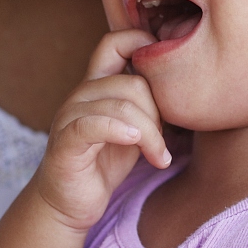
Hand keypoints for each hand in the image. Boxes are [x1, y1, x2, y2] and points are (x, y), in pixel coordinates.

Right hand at [33, 29, 169, 230]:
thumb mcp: (133, 128)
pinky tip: (134, 143)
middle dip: (158, 114)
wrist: (69, 204)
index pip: (115, 43)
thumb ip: (146, 104)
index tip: (169, 77)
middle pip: (132, 83)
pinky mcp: (65, 141)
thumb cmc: (104, 164)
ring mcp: (70, 116)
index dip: (143, 45)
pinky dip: (119, 130)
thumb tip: (182, 86)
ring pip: (121, 105)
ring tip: (159, 157)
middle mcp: (81, 94)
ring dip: (150, 134)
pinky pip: (93, 124)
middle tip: (163, 145)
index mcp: (96, 85)